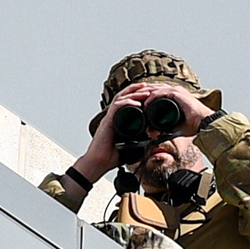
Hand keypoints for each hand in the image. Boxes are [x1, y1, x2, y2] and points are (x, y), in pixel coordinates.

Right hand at [80, 80, 210, 180]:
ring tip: (146, 91)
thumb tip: (151, 138)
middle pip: (124, 95)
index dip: (137, 94)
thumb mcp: (129, 144)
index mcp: (118, 119)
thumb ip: (139, 139)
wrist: (98, 162)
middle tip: (149, 86)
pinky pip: (116, 108)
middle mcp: (113, 115)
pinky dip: (127, 103)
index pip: (127, 101)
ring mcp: (109, 117)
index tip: (150, 93)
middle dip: (136, 89)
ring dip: (134, 93)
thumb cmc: (111, 155)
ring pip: (121, 98)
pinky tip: (136, 103)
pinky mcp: (107, 122)